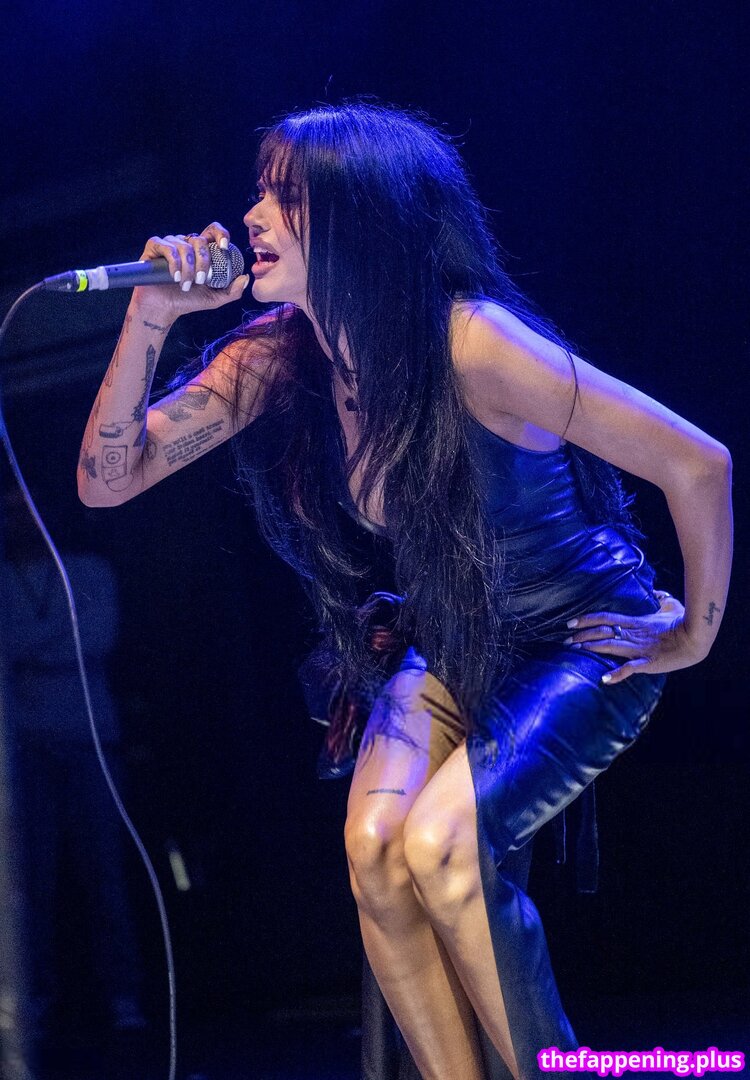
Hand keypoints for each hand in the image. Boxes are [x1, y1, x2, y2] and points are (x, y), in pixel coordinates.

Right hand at [131, 222, 248, 321]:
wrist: (164, 308)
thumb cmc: (187, 301)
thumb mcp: (214, 299)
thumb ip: (232, 291)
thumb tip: (246, 277)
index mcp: (201, 250)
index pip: (213, 231)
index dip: (220, 234)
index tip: (224, 248)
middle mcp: (186, 243)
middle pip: (199, 240)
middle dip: (203, 262)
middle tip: (201, 281)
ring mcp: (170, 243)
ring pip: (184, 246)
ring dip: (188, 268)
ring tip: (185, 285)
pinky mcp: (154, 247)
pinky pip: (167, 247)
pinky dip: (173, 263)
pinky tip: (175, 277)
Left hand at [563, 591, 703, 683]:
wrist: (697, 637)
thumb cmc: (685, 620)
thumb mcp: (671, 604)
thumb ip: (662, 598)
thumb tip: (657, 592)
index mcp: (636, 622)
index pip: (606, 618)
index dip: (587, 620)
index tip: (571, 623)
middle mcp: (634, 634)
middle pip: (603, 632)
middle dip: (582, 636)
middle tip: (565, 640)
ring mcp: (640, 648)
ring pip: (610, 646)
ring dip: (592, 649)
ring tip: (575, 651)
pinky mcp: (648, 662)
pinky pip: (630, 668)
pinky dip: (617, 674)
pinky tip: (605, 679)